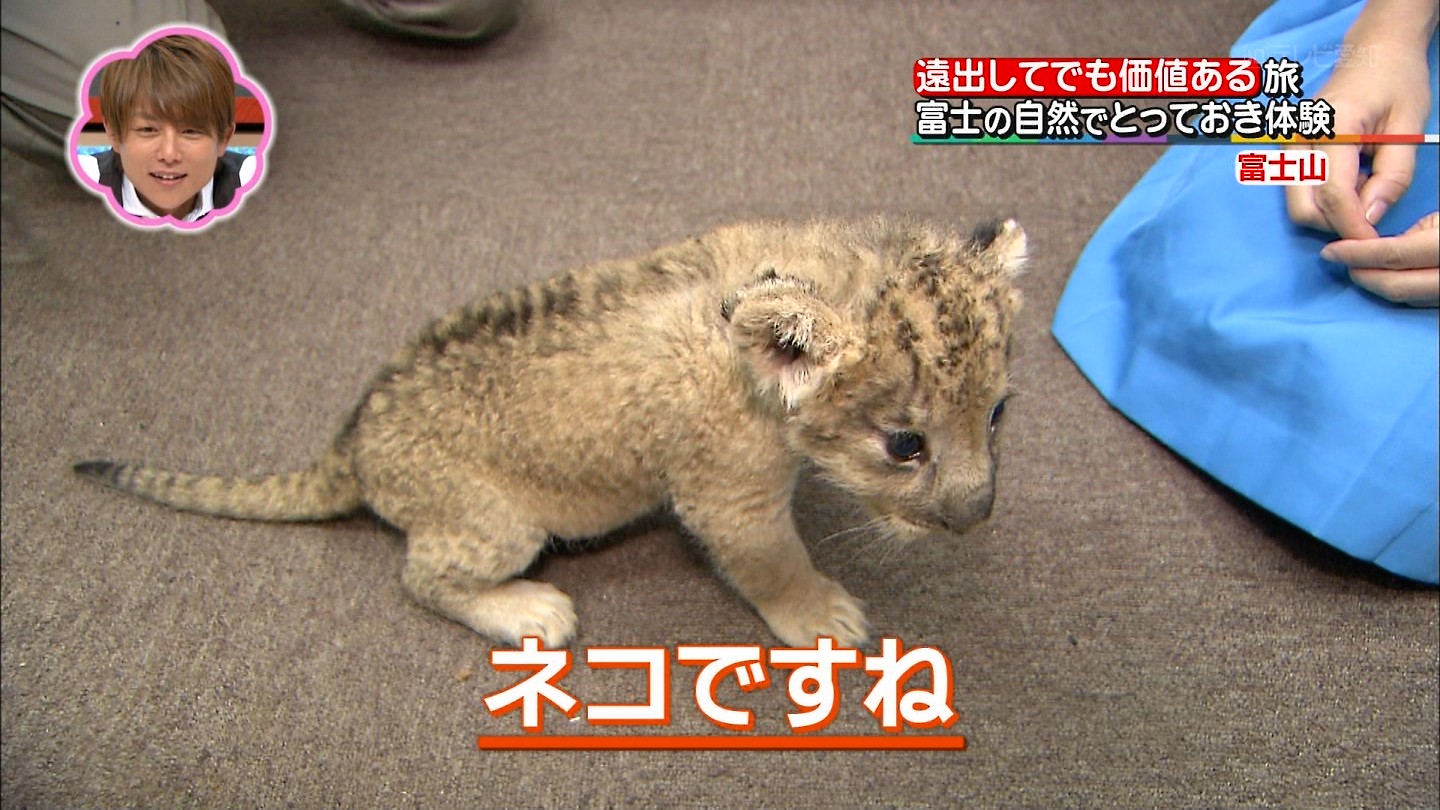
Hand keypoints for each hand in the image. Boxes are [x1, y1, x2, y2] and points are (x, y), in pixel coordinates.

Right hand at [1284, 1, 1434, 238]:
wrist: (1373, 52)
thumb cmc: (1395, 82)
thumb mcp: (1408, 128)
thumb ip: (1393, 175)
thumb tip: (1371, 218)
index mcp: (1332, 128)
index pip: (1333, 193)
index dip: (1352, 225)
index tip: (1372, 241)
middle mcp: (1300, 139)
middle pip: (1302, 207)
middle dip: (1334, 224)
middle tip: (1370, 217)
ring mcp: (1290, 145)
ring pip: (1297, 203)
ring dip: (1330, 211)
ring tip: (1365, 186)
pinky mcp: (1291, 151)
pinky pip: (1301, 190)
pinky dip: (1326, 198)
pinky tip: (1353, 178)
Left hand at [1321, 212, 1439, 306]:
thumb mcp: (1437, 219)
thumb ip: (1407, 234)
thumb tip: (1371, 249)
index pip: (1393, 255)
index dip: (1357, 254)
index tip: (1330, 251)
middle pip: (1396, 287)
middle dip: (1364, 277)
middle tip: (1341, 263)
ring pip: (1407, 299)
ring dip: (1378, 287)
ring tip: (1359, 271)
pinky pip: (1420, 303)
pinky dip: (1400, 292)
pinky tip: (1383, 280)